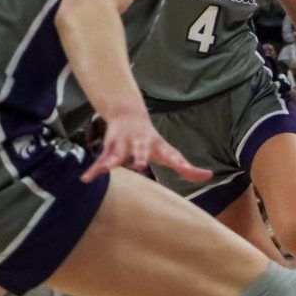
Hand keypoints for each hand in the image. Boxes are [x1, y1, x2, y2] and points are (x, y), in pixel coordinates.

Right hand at [82, 109, 211, 182]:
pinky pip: (101, 160)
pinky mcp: (110, 147)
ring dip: (112, 161)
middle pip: (141, 151)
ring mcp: (124, 145)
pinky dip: (94, 170)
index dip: (185, 166)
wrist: (129, 116)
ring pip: (118, 154)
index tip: (194, 173)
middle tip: (140, 166)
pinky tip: (87, 179)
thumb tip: (208, 176)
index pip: (175, 157)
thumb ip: (187, 168)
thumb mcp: (169, 153)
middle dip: (140, 157)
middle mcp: (142, 144)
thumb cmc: (152, 142)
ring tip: (106, 170)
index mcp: (160, 147)